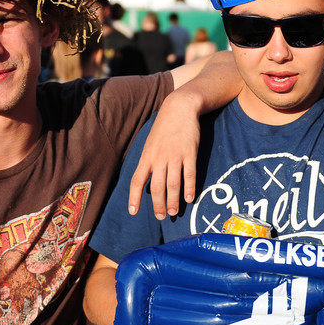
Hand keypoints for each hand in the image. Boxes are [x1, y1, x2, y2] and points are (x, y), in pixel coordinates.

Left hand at [127, 94, 198, 218]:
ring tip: (174, 212)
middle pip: (157, 187)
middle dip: (158, 205)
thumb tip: (145, 180)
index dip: (134, 197)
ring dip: (173, 201)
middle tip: (161, 217)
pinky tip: (189, 199)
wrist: (180, 108)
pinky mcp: (190, 153)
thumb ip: (148, 160)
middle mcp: (159, 158)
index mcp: (147, 156)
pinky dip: (189, 188)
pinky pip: (189, 174)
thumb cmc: (164, 127)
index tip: (133, 212)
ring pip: (173, 184)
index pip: (137, 180)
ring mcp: (175, 156)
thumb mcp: (150, 143)